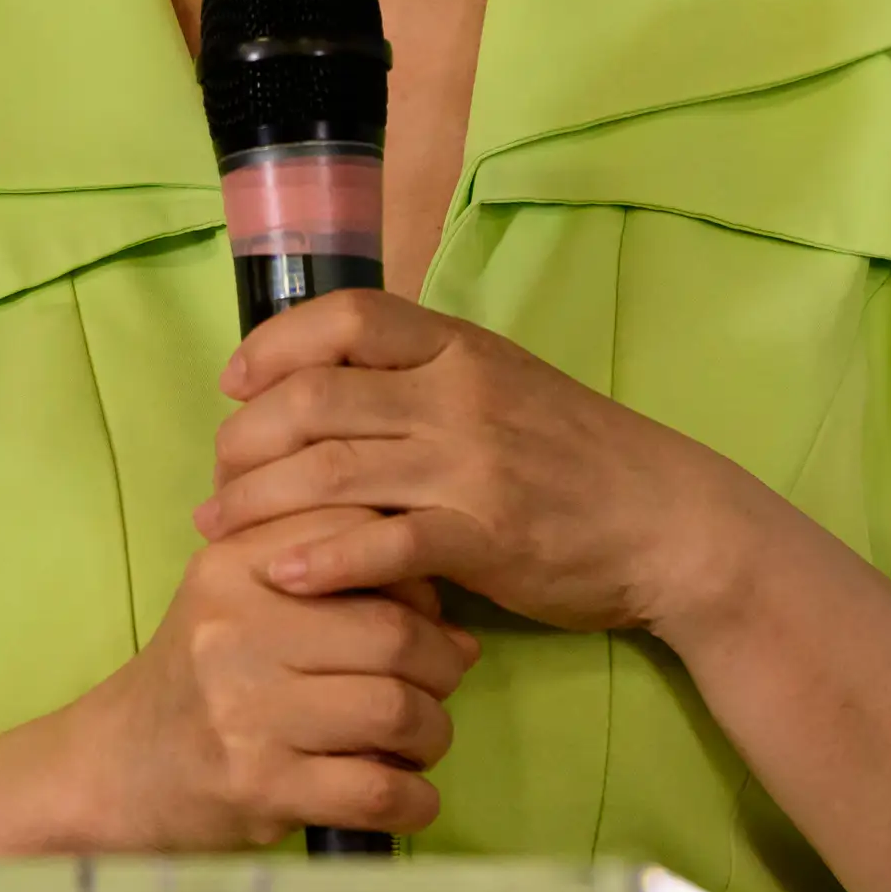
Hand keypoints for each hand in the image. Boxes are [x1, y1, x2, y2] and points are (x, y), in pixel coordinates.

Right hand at [58, 505, 478, 850]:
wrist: (110, 769)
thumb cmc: (199, 677)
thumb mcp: (245, 600)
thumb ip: (343, 588)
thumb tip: (460, 635)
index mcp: (236, 566)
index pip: (368, 544)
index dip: (419, 584)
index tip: (417, 617)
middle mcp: (238, 630)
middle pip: (398, 634)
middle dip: (441, 669)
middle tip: (434, 691)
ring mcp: (245, 711)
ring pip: (396, 711)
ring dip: (432, 735)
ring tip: (417, 744)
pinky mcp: (257, 786)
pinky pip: (375, 790)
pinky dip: (413, 799)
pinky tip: (407, 797)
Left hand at [197, 288, 760, 635]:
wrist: (671, 522)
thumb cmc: (582, 458)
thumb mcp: (509, 388)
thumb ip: (431, 381)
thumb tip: (333, 387)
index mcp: (463, 348)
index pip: (347, 317)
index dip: (274, 346)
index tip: (235, 385)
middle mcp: (461, 395)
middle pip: (315, 398)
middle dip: (244, 440)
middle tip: (219, 476)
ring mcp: (473, 465)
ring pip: (332, 470)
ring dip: (258, 502)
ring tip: (219, 528)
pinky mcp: (486, 537)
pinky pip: (383, 543)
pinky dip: (321, 558)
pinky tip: (283, 574)